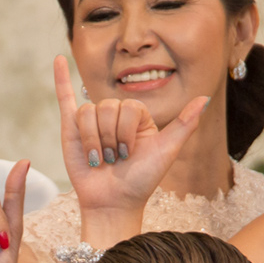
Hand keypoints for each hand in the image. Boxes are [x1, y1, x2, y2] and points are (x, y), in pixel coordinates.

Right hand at [55, 55, 206, 245]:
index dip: (127, 130)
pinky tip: (58, 59)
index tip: (131, 154)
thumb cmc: (141, 180)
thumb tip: (205, 98)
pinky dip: (60, 78)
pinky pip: (65, 97)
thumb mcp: (167, 151)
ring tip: (99, 159)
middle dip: (110, 138)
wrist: (113, 203)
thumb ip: (185, 124)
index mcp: (137, 116)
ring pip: (87, 113)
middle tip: (114, 160)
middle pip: (106, 107)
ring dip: (93, 141)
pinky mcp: (70, 128)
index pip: (127, 106)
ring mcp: (91, 120)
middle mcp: (114, 115)